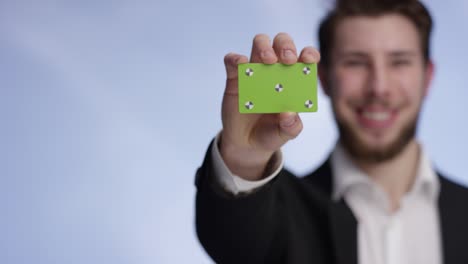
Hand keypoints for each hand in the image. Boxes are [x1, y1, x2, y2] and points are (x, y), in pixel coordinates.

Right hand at [219, 33, 320, 180]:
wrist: (246, 144)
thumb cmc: (270, 134)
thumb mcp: (285, 134)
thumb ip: (291, 126)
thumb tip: (289, 113)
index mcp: (293, 79)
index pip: (304, 57)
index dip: (310, 53)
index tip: (309, 60)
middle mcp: (275, 70)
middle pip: (282, 43)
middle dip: (286, 46)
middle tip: (287, 60)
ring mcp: (255, 71)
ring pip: (260, 43)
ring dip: (264, 46)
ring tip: (268, 61)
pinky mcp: (235, 77)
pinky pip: (232, 61)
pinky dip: (235, 58)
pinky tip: (240, 64)